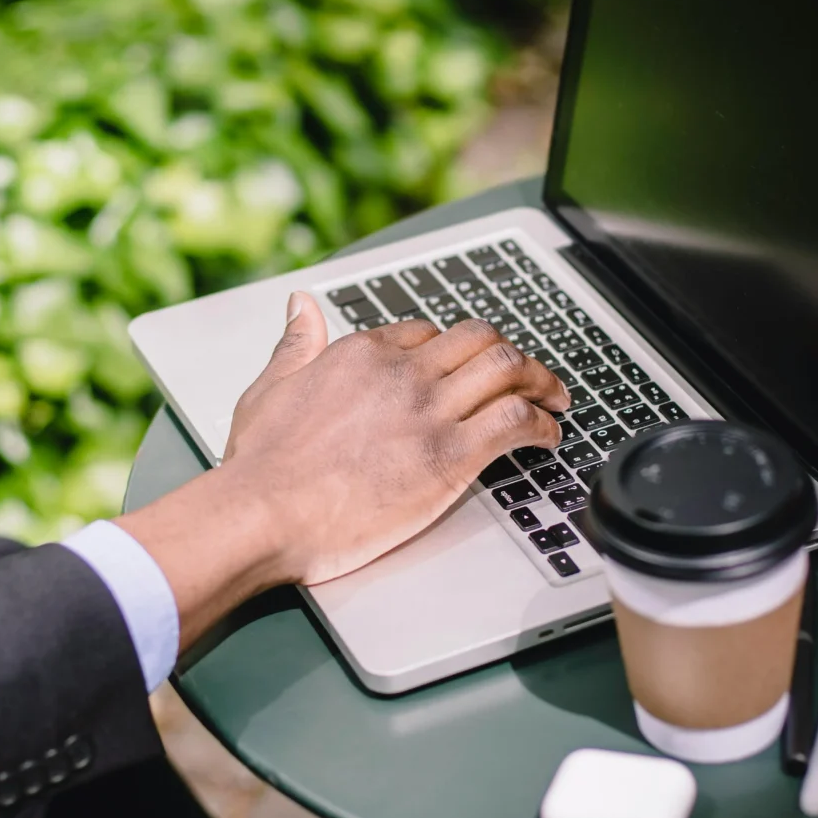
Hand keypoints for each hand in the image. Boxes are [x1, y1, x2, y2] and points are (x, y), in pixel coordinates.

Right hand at [116, 292, 567, 648]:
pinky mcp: (451, 456)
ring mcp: (430, 411)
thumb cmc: (262, 465)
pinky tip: (547, 437)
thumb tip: (301, 305)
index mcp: (362, 353)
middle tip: (529, 375)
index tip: (467, 367)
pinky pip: (517, 422)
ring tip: (555, 399)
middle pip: (480, 341)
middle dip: (511, 353)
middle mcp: (403, 373)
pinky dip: (542, 425)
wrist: (264, 512)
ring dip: (541, 382)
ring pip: (508, 371)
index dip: (455, 348)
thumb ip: (296, 344)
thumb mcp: (270, 387)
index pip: (428, 333)